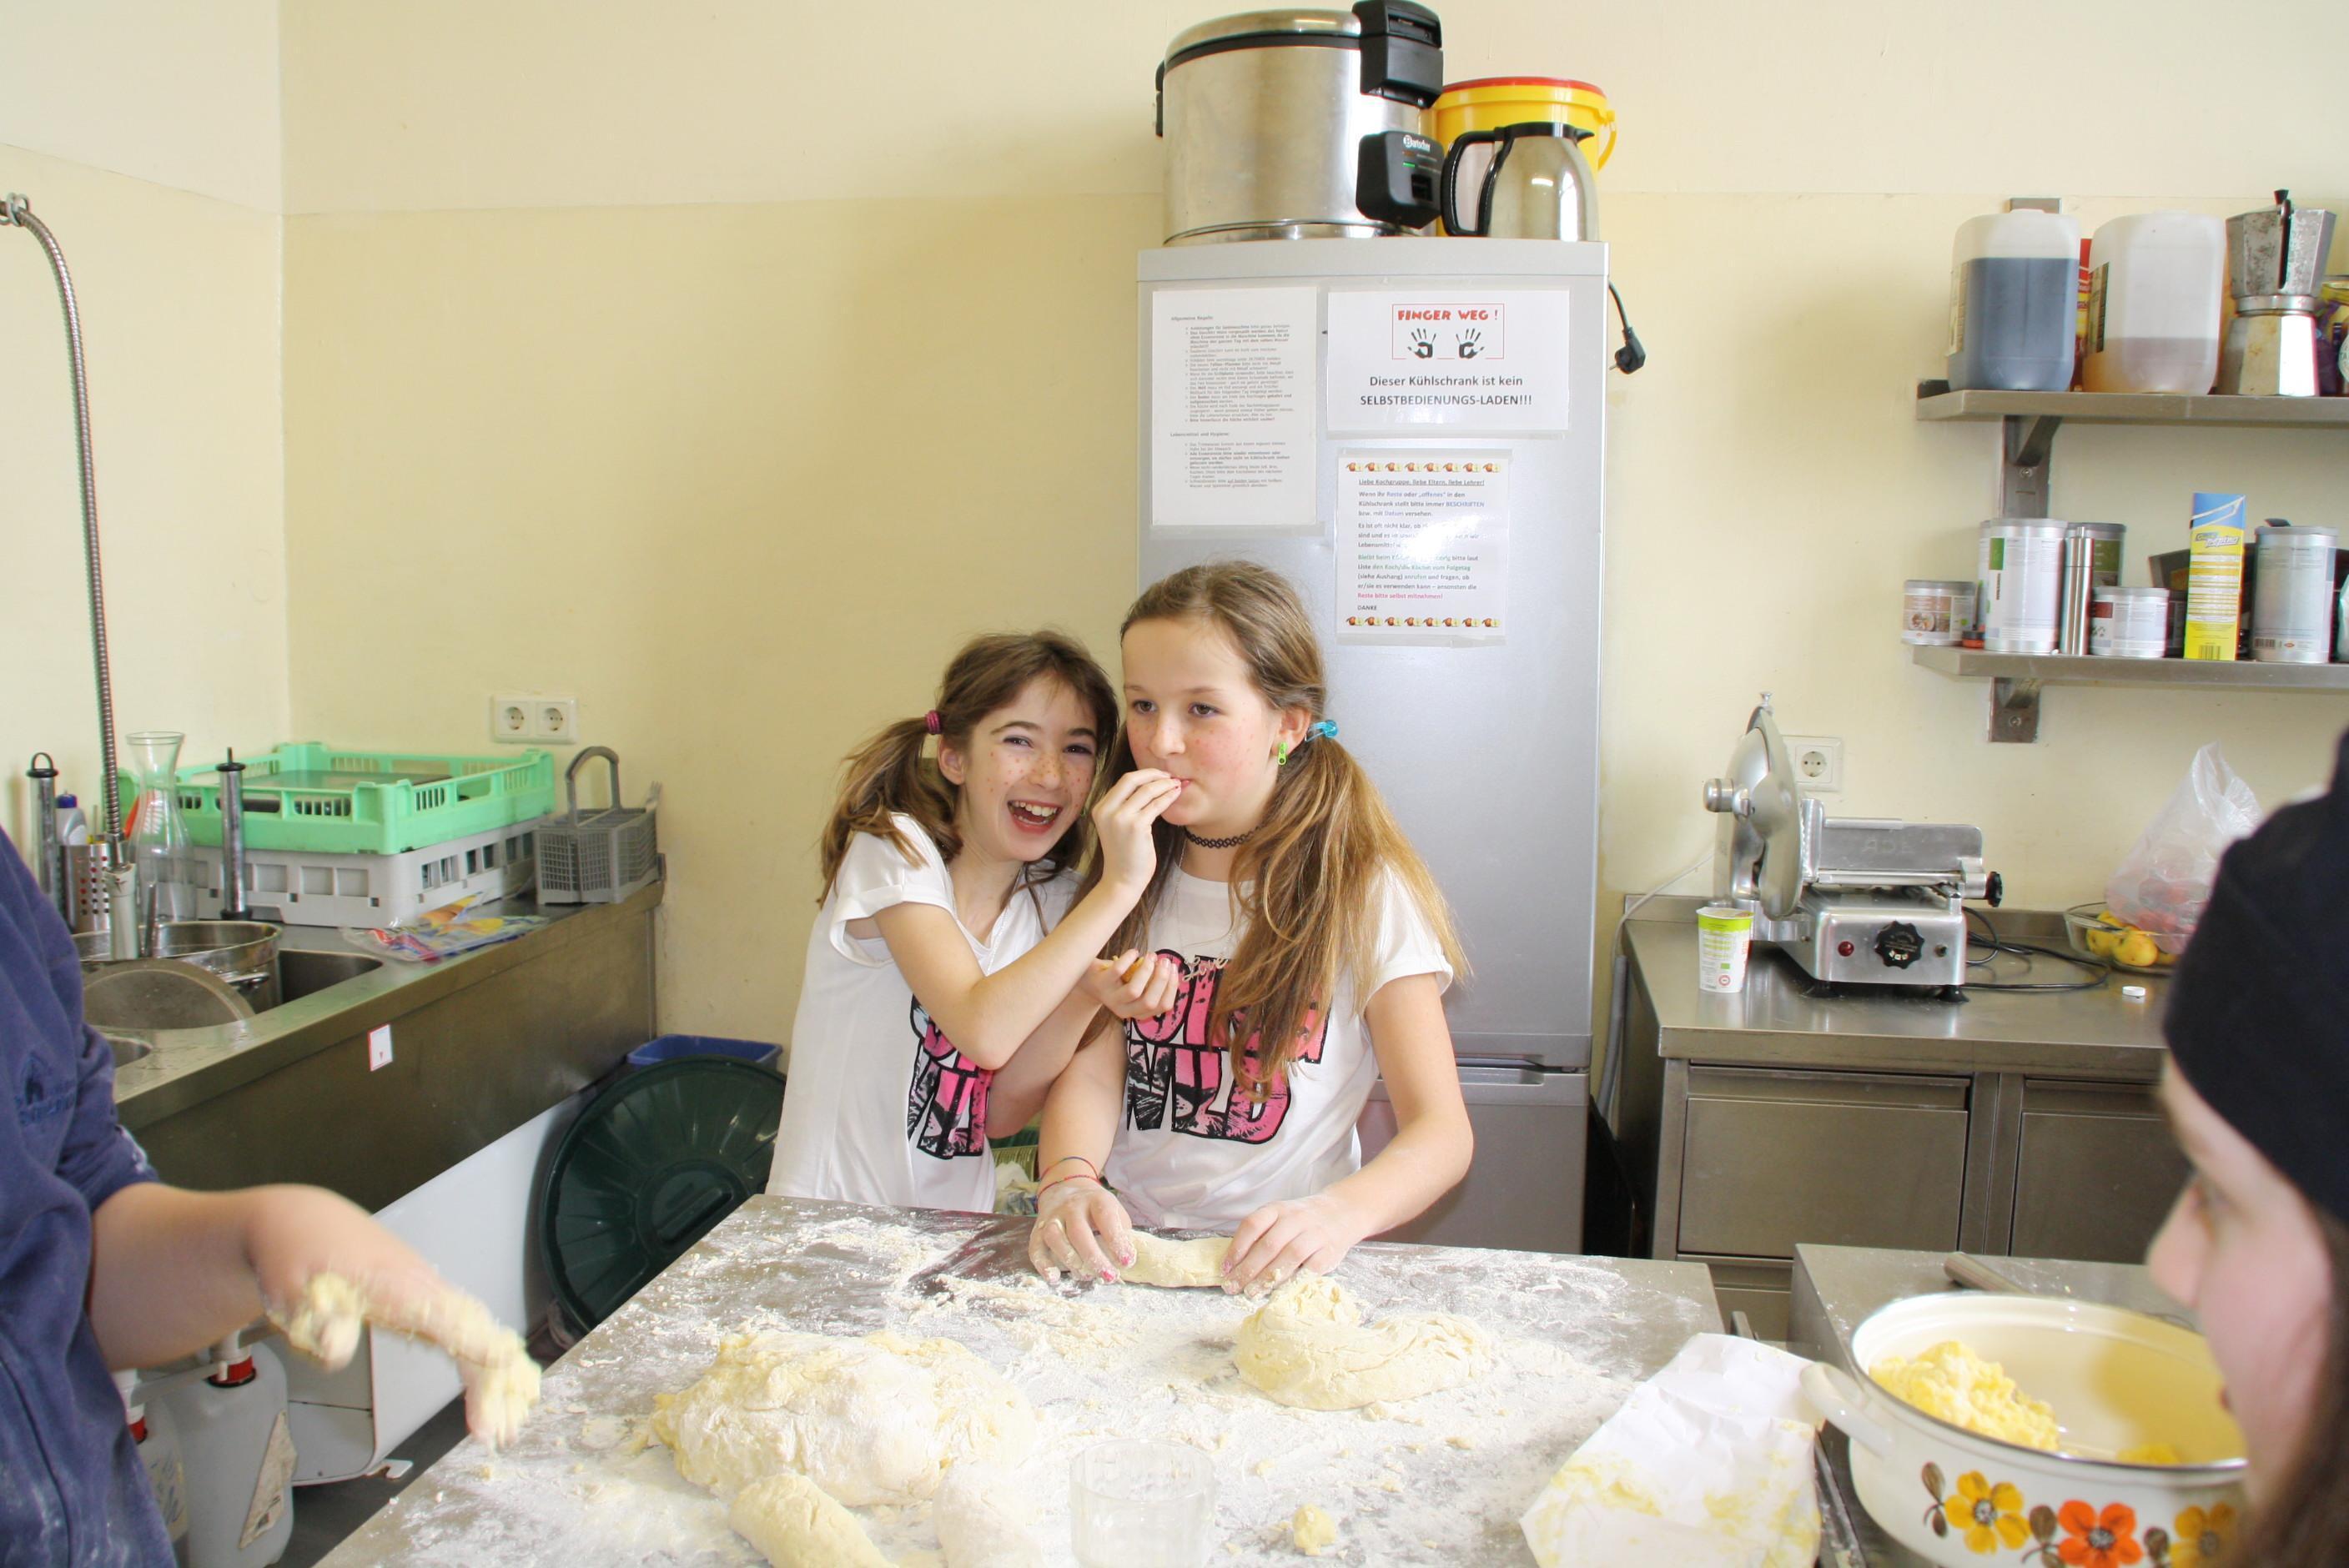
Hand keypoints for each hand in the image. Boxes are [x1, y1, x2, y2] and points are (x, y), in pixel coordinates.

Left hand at [245, 1187, 540, 1447]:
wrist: (300, 1222)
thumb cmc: (297, 1253)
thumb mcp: (290, 1287)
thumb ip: (318, 1322)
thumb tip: (338, 1350)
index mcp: (394, 1281)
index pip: (445, 1313)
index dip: (475, 1341)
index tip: (503, 1365)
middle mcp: (422, 1284)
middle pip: (473, 1332)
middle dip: (493, 1381)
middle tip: (499, 1434)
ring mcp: (427, 1291)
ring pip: (476, 1334)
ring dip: (495, 1380)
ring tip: (506, 1428)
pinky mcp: (423, 1301)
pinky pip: (465, 1332)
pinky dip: (484, 1364)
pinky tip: (497, 1391)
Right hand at [1028, 1176, 1136, 1285]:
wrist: (1066, 1190)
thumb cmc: (1096, 1210)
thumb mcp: (1114, 1213)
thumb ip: (1120, 1234)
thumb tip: (1125, 1263)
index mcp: (1096, 1200)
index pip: (1106, 1218)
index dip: (1117, 1241)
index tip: (1127, 1262)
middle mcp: (1072, 1206)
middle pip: (1079, 1232)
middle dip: (1094, 1258)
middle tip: (1108, 1277)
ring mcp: (1052, 1217)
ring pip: (1055, 1238)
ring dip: (1070, 1261)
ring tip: (1086, 1277)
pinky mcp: (1037, 1231)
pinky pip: (1035, 1248)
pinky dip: (1042, 1265)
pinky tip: (1054, 1278)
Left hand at [1079, 949, 1180, 1021]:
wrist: (1087, 979)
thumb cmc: (1118, 980)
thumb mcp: (1136, 986)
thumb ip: (1152, 983)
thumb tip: (1171, 969)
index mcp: (1137, 1012)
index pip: (1162, 1007)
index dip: (1172, 987)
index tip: (1174, 969)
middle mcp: (1124, 1010)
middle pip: (1149, 1002)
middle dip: (1161, 979)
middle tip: (1165, 961)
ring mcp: (1111, 998)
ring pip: (1134, 990)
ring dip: (1146, 971)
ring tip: (1151, 956)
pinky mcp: (1101, 983)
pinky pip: (1118, 972)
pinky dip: (1129, 959)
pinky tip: (1134, 952)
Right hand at [1091, 770, 1184, 894]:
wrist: (1122, 880)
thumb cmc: (1125, 854)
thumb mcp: (1117, 826)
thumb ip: (1126, 807)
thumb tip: (1150, 785)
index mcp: (1100, 808)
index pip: (1124, 781)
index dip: (1144, 775)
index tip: (1159, 776)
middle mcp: (1107, 810)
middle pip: (1132, 779)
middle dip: (1154, 774)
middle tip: (1170, 777)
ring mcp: (1120, 818)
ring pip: (1146, 790)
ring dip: (1165, 785)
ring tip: (1177, 784)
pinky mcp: (1135, 827)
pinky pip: (1156, 805)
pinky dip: (1168, 797)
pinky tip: (1176, 795)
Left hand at [1222, 1192, 1369, 1297]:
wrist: (1342, 1212)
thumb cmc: (1302, 1220)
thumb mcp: (1280, 1216)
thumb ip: (1261, 1235)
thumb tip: (1233, 1264)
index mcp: (1278, 1209)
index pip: (1253, 1225)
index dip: (1236, 1248)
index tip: (1225, 1268)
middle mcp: (1296, 1219)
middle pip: (1268, 1245)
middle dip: (1247, 1269)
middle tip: (1232, 1287)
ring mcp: (1314, 1234)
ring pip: (1288, 1257)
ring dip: (1267, 1278)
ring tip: (1251, 1292)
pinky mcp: (1329, 1251)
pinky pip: (1310, 1269)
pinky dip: (1293, 1282)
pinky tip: (1279, 1292)